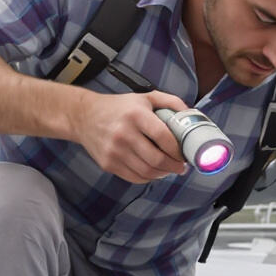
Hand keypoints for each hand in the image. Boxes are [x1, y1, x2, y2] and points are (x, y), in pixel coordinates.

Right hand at [68, 89, 188, 183]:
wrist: (84, 116)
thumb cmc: (119, 107)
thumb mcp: (145, 97)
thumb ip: (170, 102)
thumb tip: (191, 115)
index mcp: (135, 115)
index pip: (163, 137)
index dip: (177, 149)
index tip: (184, 154)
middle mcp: (124, 134)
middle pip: (157, 159)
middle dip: (174, 166)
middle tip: (181, 166)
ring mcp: (114, 151)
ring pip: (147, 172)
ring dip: (163, 174)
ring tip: (169, 169)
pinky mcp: (108, 163)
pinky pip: (134, 177)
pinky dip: (148, 178)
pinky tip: (154, 171)